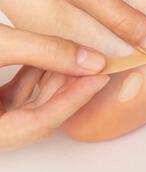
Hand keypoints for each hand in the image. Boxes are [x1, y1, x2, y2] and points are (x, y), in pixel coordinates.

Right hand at [0, 24, 108, 150]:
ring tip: (77, 57)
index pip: (42, 121)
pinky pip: (18, 96)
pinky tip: (48, 57)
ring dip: (55, 80)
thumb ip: (43, 50)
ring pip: (32, 106)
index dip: (75, 98)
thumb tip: (89, 59)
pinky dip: (35, 77)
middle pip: (41, 116)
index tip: (100, 78)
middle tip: (95, 66)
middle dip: (69, 88)